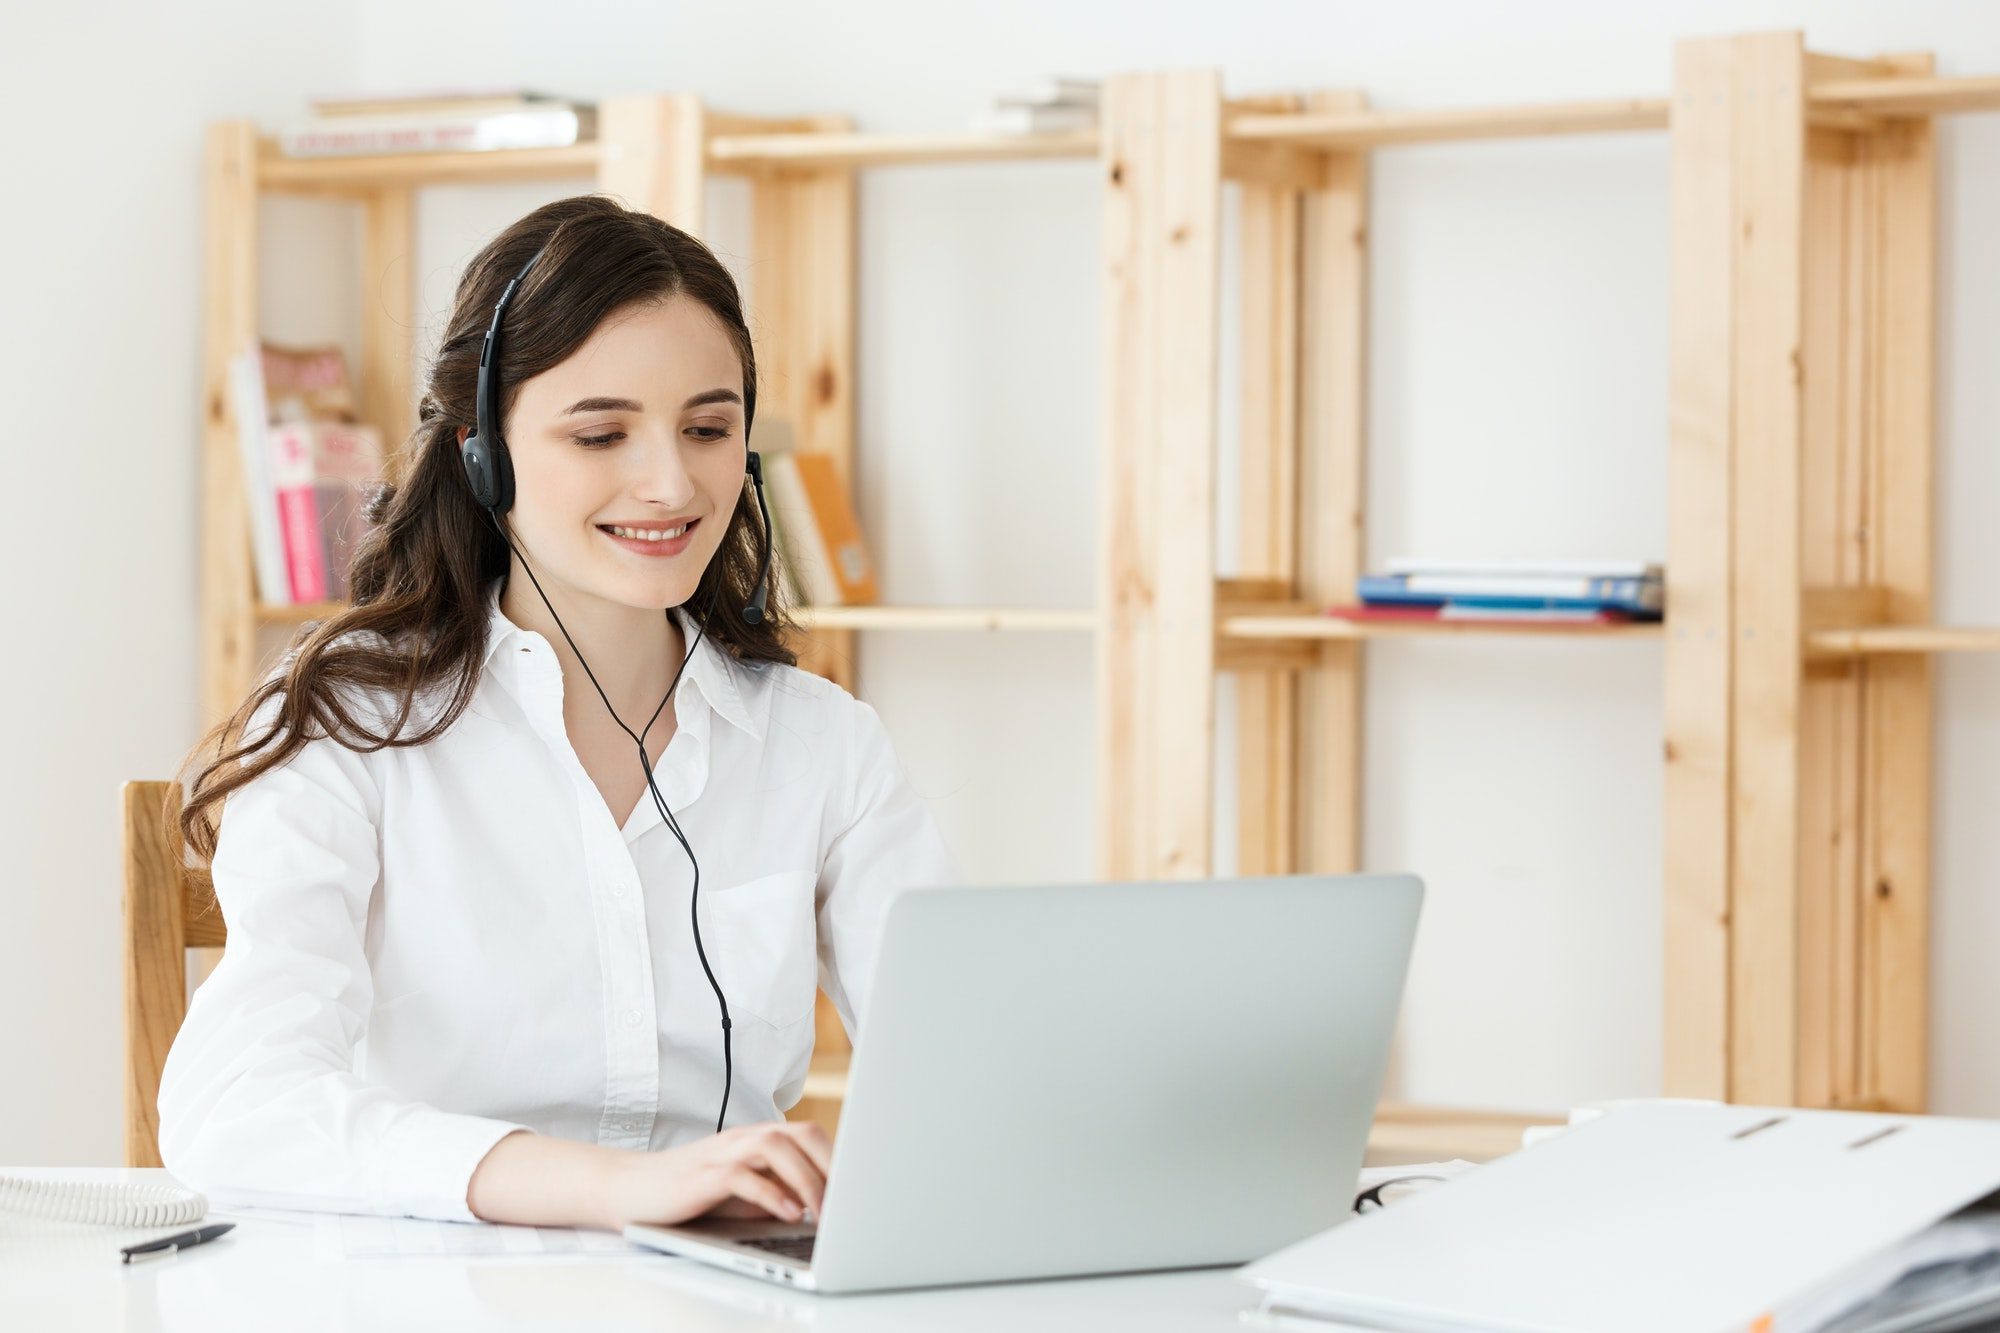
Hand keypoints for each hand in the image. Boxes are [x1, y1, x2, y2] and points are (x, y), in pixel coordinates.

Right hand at [603, 1121, 833, 1231]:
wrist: (632, 1189)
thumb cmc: (692, 1192)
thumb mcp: (745, 1191)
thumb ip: (778, 1189)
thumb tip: (824, 1205)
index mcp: (758, 1139)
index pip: (809, 1135)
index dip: (839, 1157)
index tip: (862, 1186)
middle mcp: (744, 1138)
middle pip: (800, 1134)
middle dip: (831, 1164)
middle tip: (850, 1199)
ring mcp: (723, 1153)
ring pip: (777, 1148)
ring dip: (806, 1179)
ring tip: (823, 1211)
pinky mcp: (703, 1175)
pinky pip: (744, 1176)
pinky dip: (771, 1194)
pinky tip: (789, 1214)